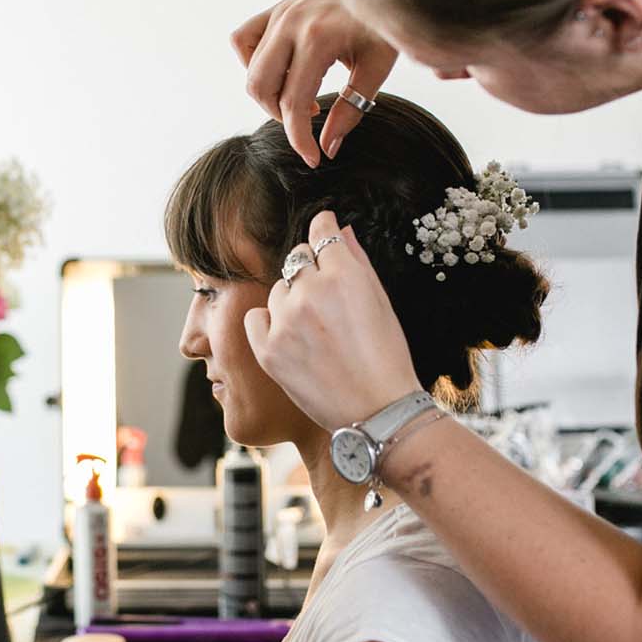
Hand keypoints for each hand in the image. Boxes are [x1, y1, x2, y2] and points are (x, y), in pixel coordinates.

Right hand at [232, 0, 399, 167]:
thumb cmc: (384, 19)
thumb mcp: (377, 66)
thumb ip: (351, 109)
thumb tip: (328, 147)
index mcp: (318, 40)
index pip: (293, 104)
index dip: (299, 139)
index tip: (313, 158)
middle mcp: (291, 24)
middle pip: (261, 88)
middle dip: (280, 117)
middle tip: (308, 122)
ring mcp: (280, 13)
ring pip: (250, 68)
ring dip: (268, 93)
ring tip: (299, 97)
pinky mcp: (277, 8)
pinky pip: (244, 38)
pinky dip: (252, 61)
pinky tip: (281, 70)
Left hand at [243, 211, 422, 430]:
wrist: (377, 412)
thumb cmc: (386, 358)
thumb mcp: (382, 303)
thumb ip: (358, 261)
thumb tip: (339, 230)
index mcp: (344, 275)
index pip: (321, 232)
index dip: (323, 231)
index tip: (323, 232)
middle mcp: (311, 292)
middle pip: (297, 259)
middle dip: (311, 271)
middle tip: (328, 302)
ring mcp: (286, 321)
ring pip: (278, 290)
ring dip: (292, 302)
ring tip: (316, 332)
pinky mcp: (268, 349)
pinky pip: (255, 318)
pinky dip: (269, 323)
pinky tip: (291, 339)